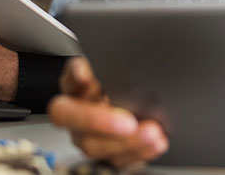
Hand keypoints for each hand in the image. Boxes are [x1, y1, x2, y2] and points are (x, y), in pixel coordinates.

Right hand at [48, 57, 167, 167]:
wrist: (139, 103)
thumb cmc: (128, 83)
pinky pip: (116, 159)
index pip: (68, 77)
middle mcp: (75, 111)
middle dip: (99, 121)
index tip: (86, 74)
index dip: (75, 76)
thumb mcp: (121, 69)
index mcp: (76, 84)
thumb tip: (104, 65)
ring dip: (126, 142)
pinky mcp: (105, 153)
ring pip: (93, 145)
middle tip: (129, 121)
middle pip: (72, 118)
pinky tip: (155, 143)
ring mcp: (86, 135)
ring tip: (153, 133)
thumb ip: (114, 64)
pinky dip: (139, 153)